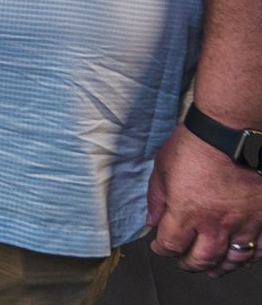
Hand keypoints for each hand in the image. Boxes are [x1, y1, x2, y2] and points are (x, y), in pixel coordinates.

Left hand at [148, 123, 261, 275]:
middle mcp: (215, 224)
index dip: (162, 249)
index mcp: (186, 213)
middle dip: (188, 264)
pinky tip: (241, 257)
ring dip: (219, 267)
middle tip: (183, 262)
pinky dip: (250, 257)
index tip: (159, 247)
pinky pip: (260, 248)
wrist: (230, 133)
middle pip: (201, 259)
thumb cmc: (196, 145)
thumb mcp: (162, 167)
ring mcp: (243, 223)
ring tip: (211, 268)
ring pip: (232, 259)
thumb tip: (152, 220)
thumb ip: (156, 198)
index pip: (171, 245)